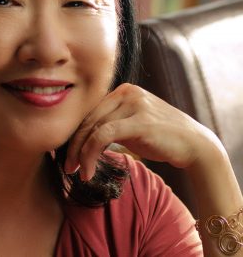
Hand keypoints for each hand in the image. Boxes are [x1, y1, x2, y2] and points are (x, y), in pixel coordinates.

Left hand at [65, 83, 222, 180]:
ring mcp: (134, 103)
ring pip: (94, 127)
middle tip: (67, 166)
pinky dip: (91, 154)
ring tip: (77, 172)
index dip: (75, 134)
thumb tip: (81, 138)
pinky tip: (89, 171)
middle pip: (89, 118)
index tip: (69, 155)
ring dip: (81, 153)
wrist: (194, 144)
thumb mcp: (131, 125)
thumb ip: (110, 124)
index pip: (90, 112)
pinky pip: (104, 135)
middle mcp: (126, 92)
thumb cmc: (160, 137)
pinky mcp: (140, 120)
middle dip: (74, 145)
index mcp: (122, 91)